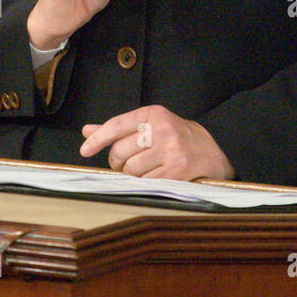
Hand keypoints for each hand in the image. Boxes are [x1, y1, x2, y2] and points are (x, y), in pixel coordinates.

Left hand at [80, 104, 234, 181]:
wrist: (212, 150)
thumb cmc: (174, 137)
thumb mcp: (149, 125)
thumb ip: (119, 129)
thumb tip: (87, 131)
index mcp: (153, 114)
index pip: (116, 125)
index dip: (98, 140)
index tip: (84, 150)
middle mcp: (162, 129)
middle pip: (120, 152)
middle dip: (118, 162)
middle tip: (127, 162)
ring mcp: (171, 150)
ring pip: (131, 170)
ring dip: (132, 174)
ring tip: (144, 169)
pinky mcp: (178, 171)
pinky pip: (145, 182)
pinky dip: (144, 183)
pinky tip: (154, 176)